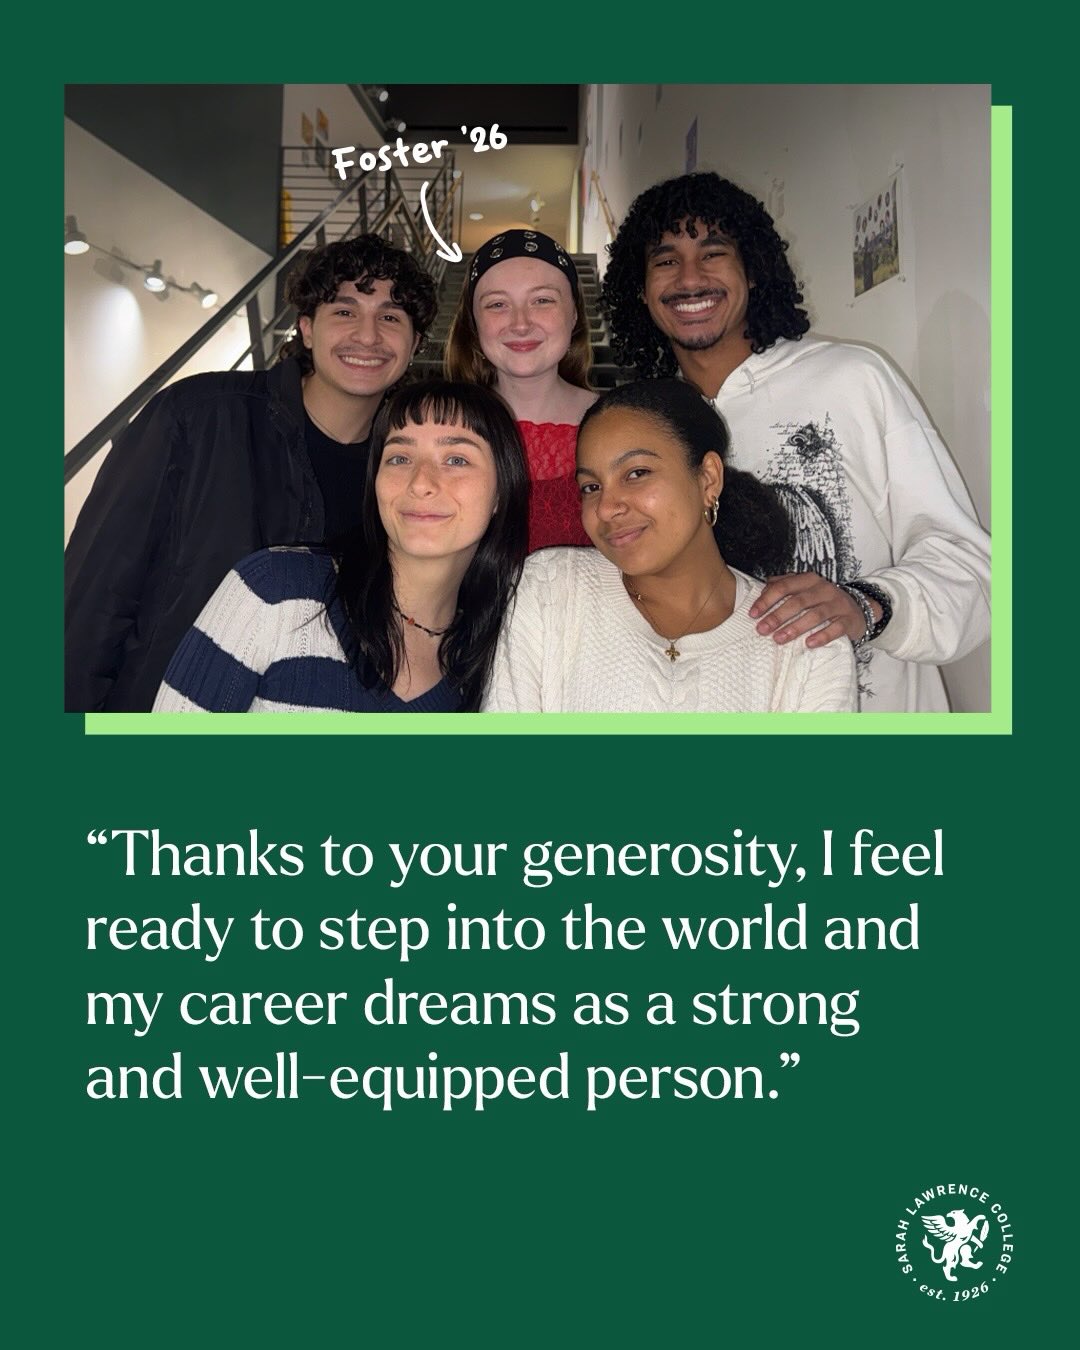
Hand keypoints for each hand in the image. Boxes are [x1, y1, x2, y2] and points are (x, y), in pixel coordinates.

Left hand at [749, 572, 878, 647]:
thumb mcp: (804, 590)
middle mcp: (824, 589)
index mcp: (809, 580)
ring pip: (815, 615)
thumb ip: (783, 586)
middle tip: (762, 629)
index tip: (753, 614)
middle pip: (798, 602)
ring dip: (795, 627)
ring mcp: (838, 604)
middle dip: (777, 616)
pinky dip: (822, 636)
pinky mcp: (849, 620)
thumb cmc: (823, 601)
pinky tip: (808, 644)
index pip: (784, 586)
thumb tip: (762, 590)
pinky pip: (835, 628)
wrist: (859, 608)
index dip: (767, 600)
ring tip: (779, 639)